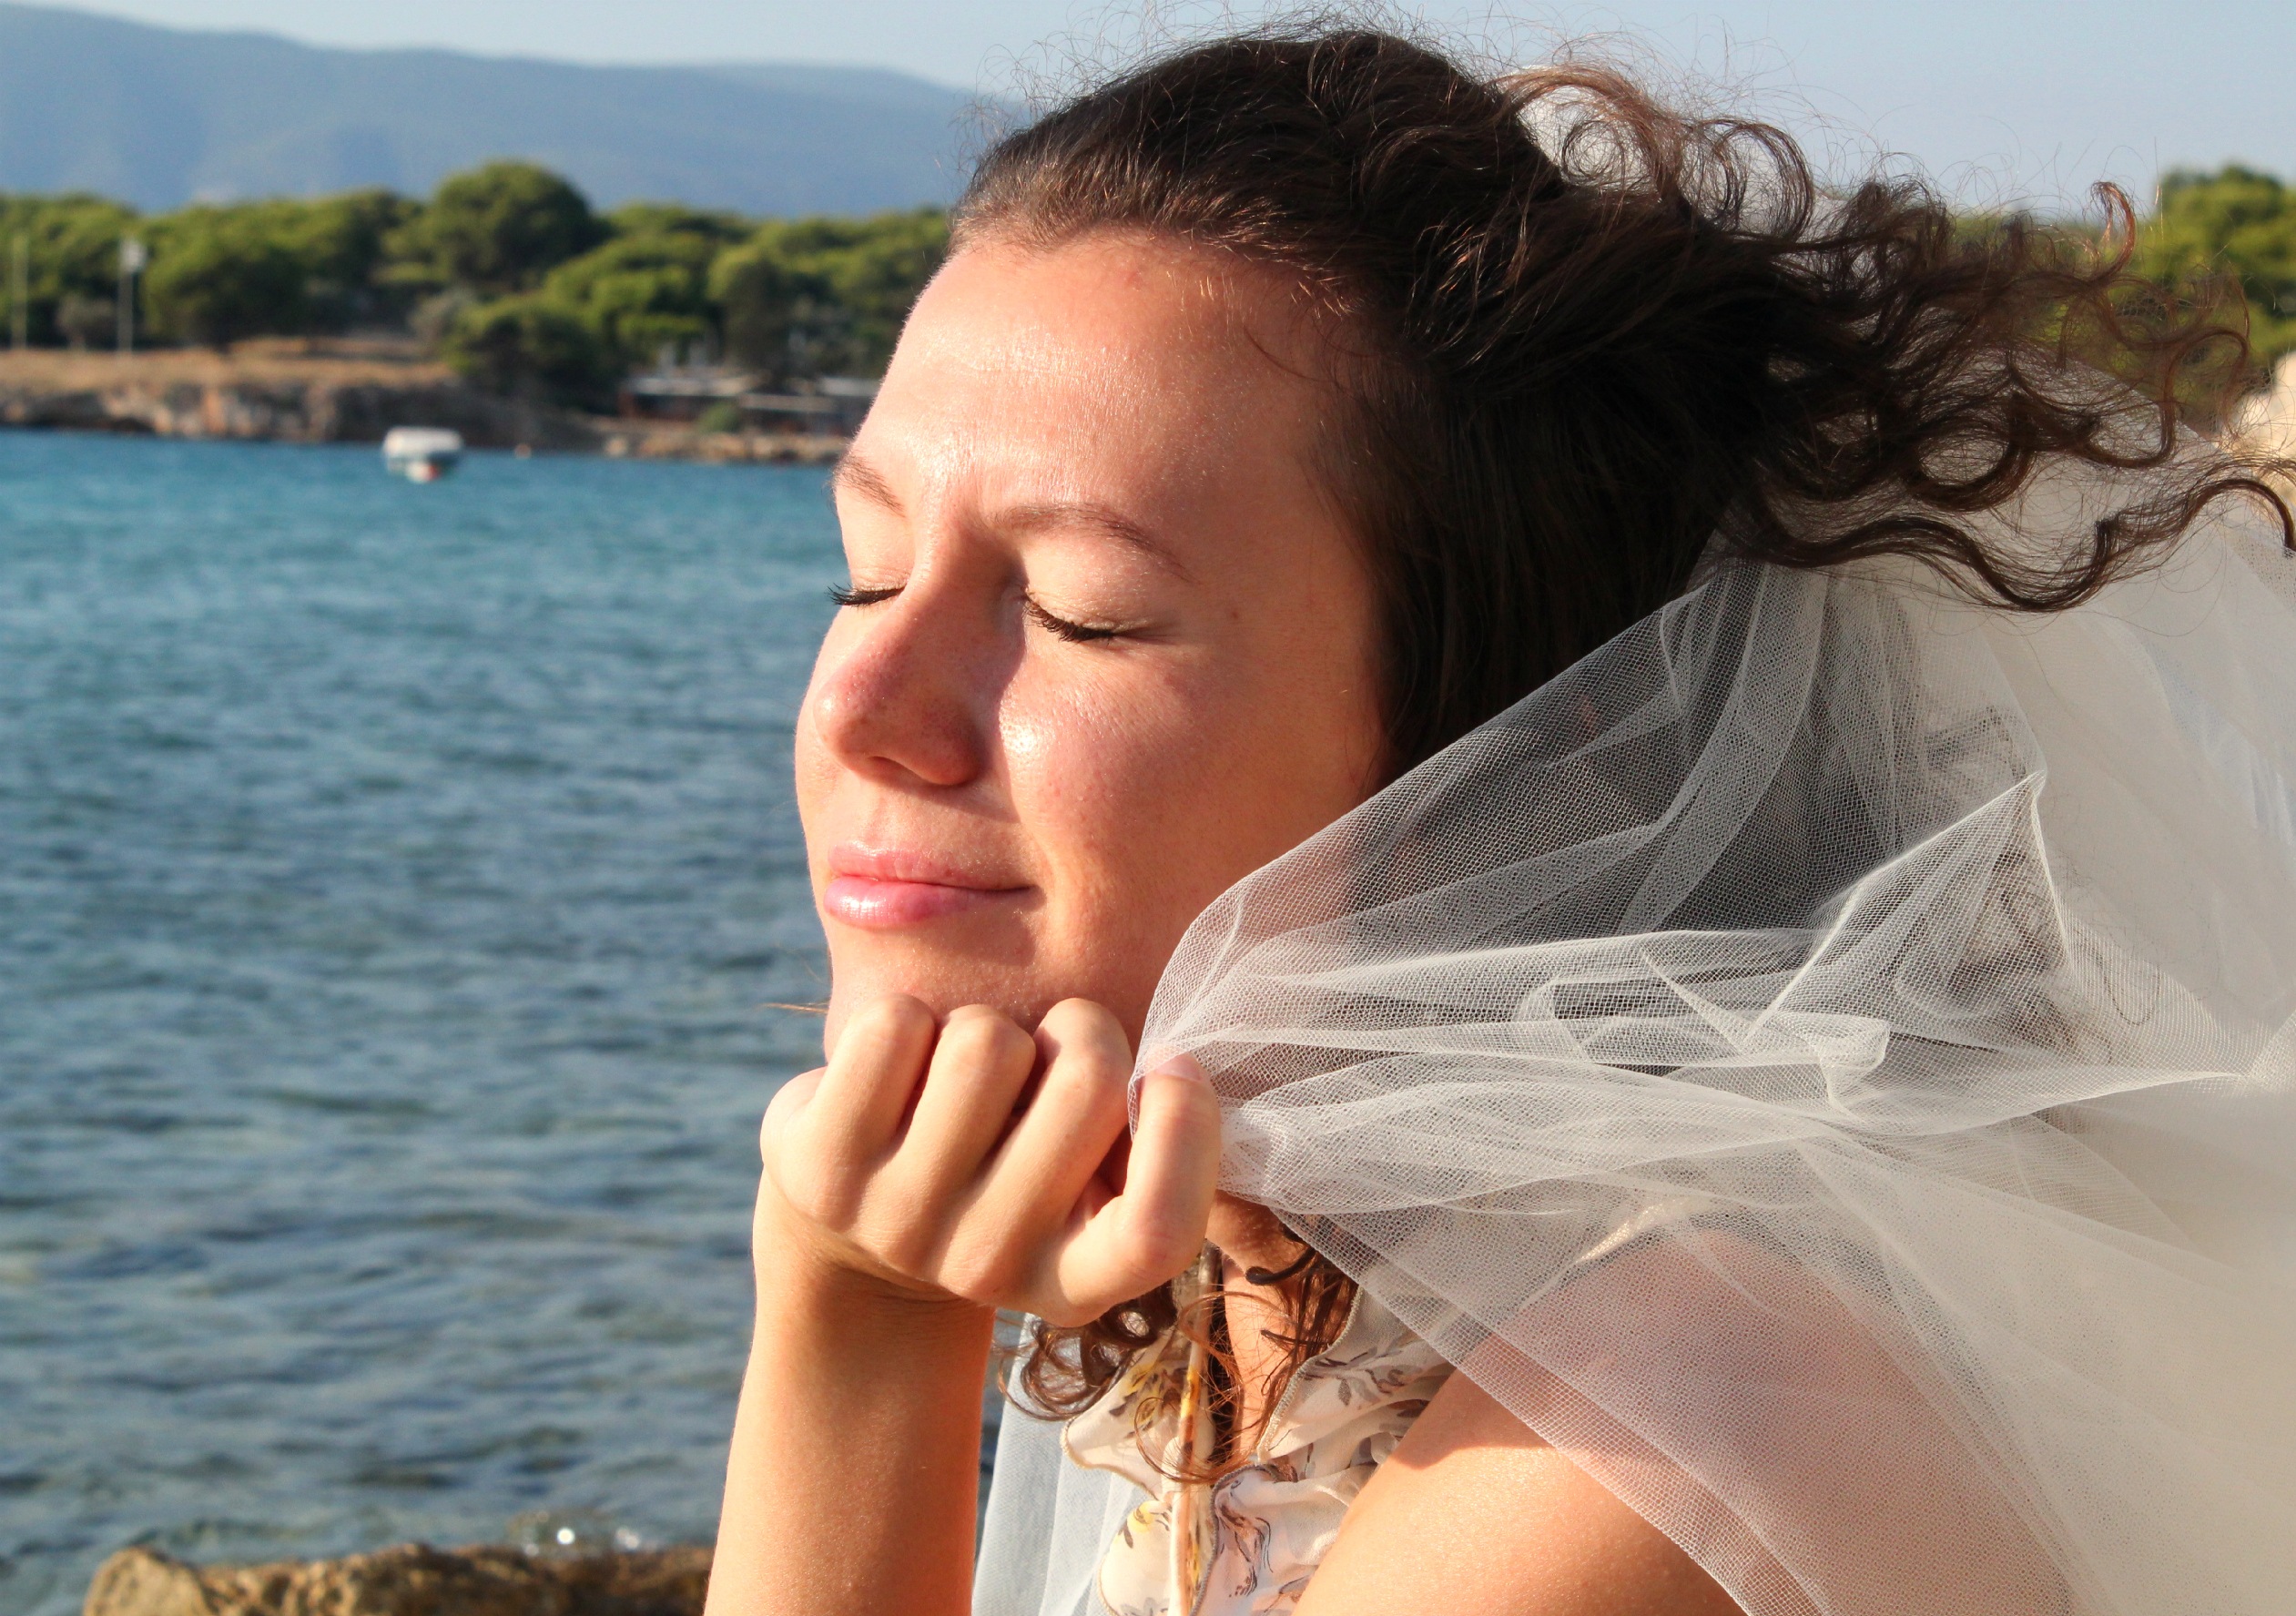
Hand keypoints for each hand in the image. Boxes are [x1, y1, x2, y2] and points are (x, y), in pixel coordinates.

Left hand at [758, 995, 1221, 1325]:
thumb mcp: (1082, 1182)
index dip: (1185, 1129)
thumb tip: (1168, 1066)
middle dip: (1081, 1029)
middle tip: (1050, 1053)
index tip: (1171, 1067)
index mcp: (1072, 1282)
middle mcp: (984, 1265)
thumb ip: (1135, 1137)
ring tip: (963, 1074)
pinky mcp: (820, 1164)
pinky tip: (901, 1070)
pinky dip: (909, 1020)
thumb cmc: (1002, 1174)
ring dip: (985, 1027)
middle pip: (1086, 1081)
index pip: (1157, 1231)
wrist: (852, 1239)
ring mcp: (894, 1220)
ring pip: (986, 1041)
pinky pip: (897, 1025)